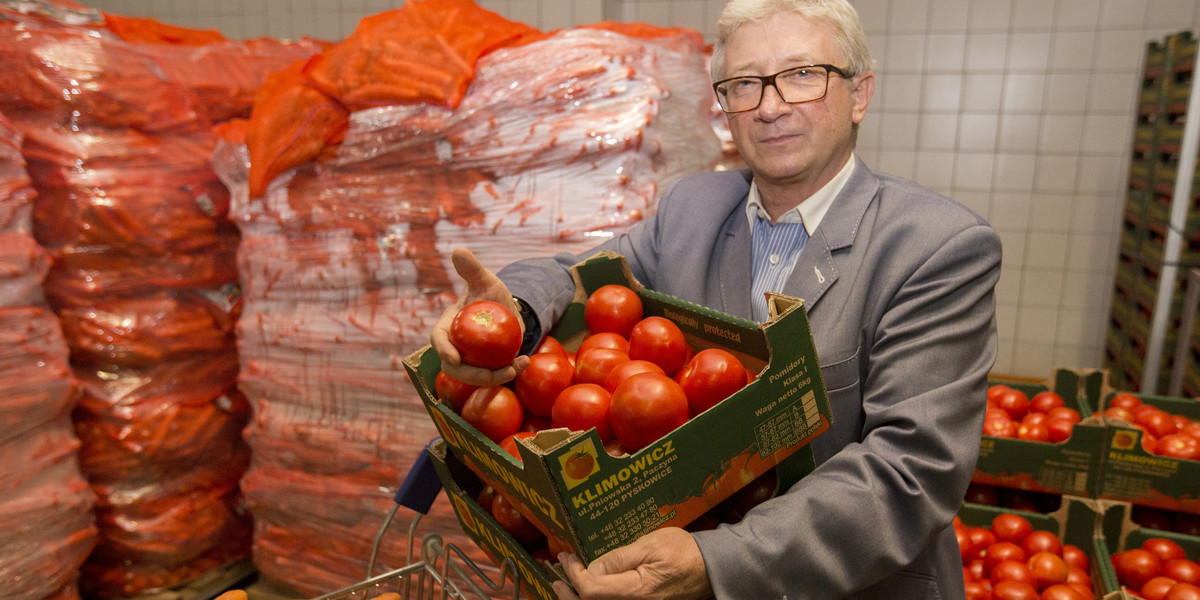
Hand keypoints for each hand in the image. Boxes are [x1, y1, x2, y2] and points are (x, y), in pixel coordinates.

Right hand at [430, 247, 530, 385]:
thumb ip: (472, 269)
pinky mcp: (487, 367)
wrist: (508, 309)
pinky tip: (525, 362)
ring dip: (495, 377)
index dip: (443, 350)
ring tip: (516, 367)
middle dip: (473, 375)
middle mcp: (455, 346)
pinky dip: (510, 371)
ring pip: (476, 376)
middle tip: (495, 373)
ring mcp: (471, 360)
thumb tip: (458, 250)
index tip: (455, 359)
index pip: (438, 339)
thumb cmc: (491, 294)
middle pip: (455, 368)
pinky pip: (494, 375)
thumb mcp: (485, 281)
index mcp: (447, 326)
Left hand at [553, 528, 711, 599]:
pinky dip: (595, 599)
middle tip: (555, 577)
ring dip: (578, 599)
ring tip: (564, 585)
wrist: (711, 568)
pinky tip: (587, 591)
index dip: (574, 575)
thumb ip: (618, 558)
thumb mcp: (649, 545)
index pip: (593, 590)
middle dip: (568, 594)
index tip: (567, 558)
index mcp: (639, 591)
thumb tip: (590, 569)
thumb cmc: (684, 552)